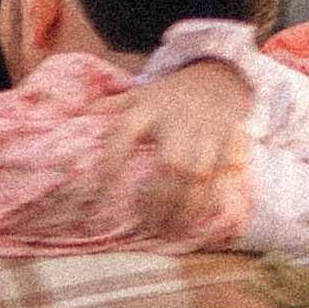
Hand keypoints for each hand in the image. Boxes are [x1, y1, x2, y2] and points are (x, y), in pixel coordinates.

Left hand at [92, 59, 253, 236]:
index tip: (103, 199)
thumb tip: (75, 116)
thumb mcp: (139, 94)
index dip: (111, 166)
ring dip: (185, 207)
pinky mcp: (233, 141)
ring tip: (170, 231)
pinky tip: (199, 221)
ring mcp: (208, 131)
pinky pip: (225, 174)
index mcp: (148, 108)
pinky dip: (213, 199)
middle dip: (159, 200)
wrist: (220, 76)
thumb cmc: (171, 96)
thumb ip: (110, 106)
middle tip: (148, 227)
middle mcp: (179, 120)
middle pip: (170, 164)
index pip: (123, 134)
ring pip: (200, 173)